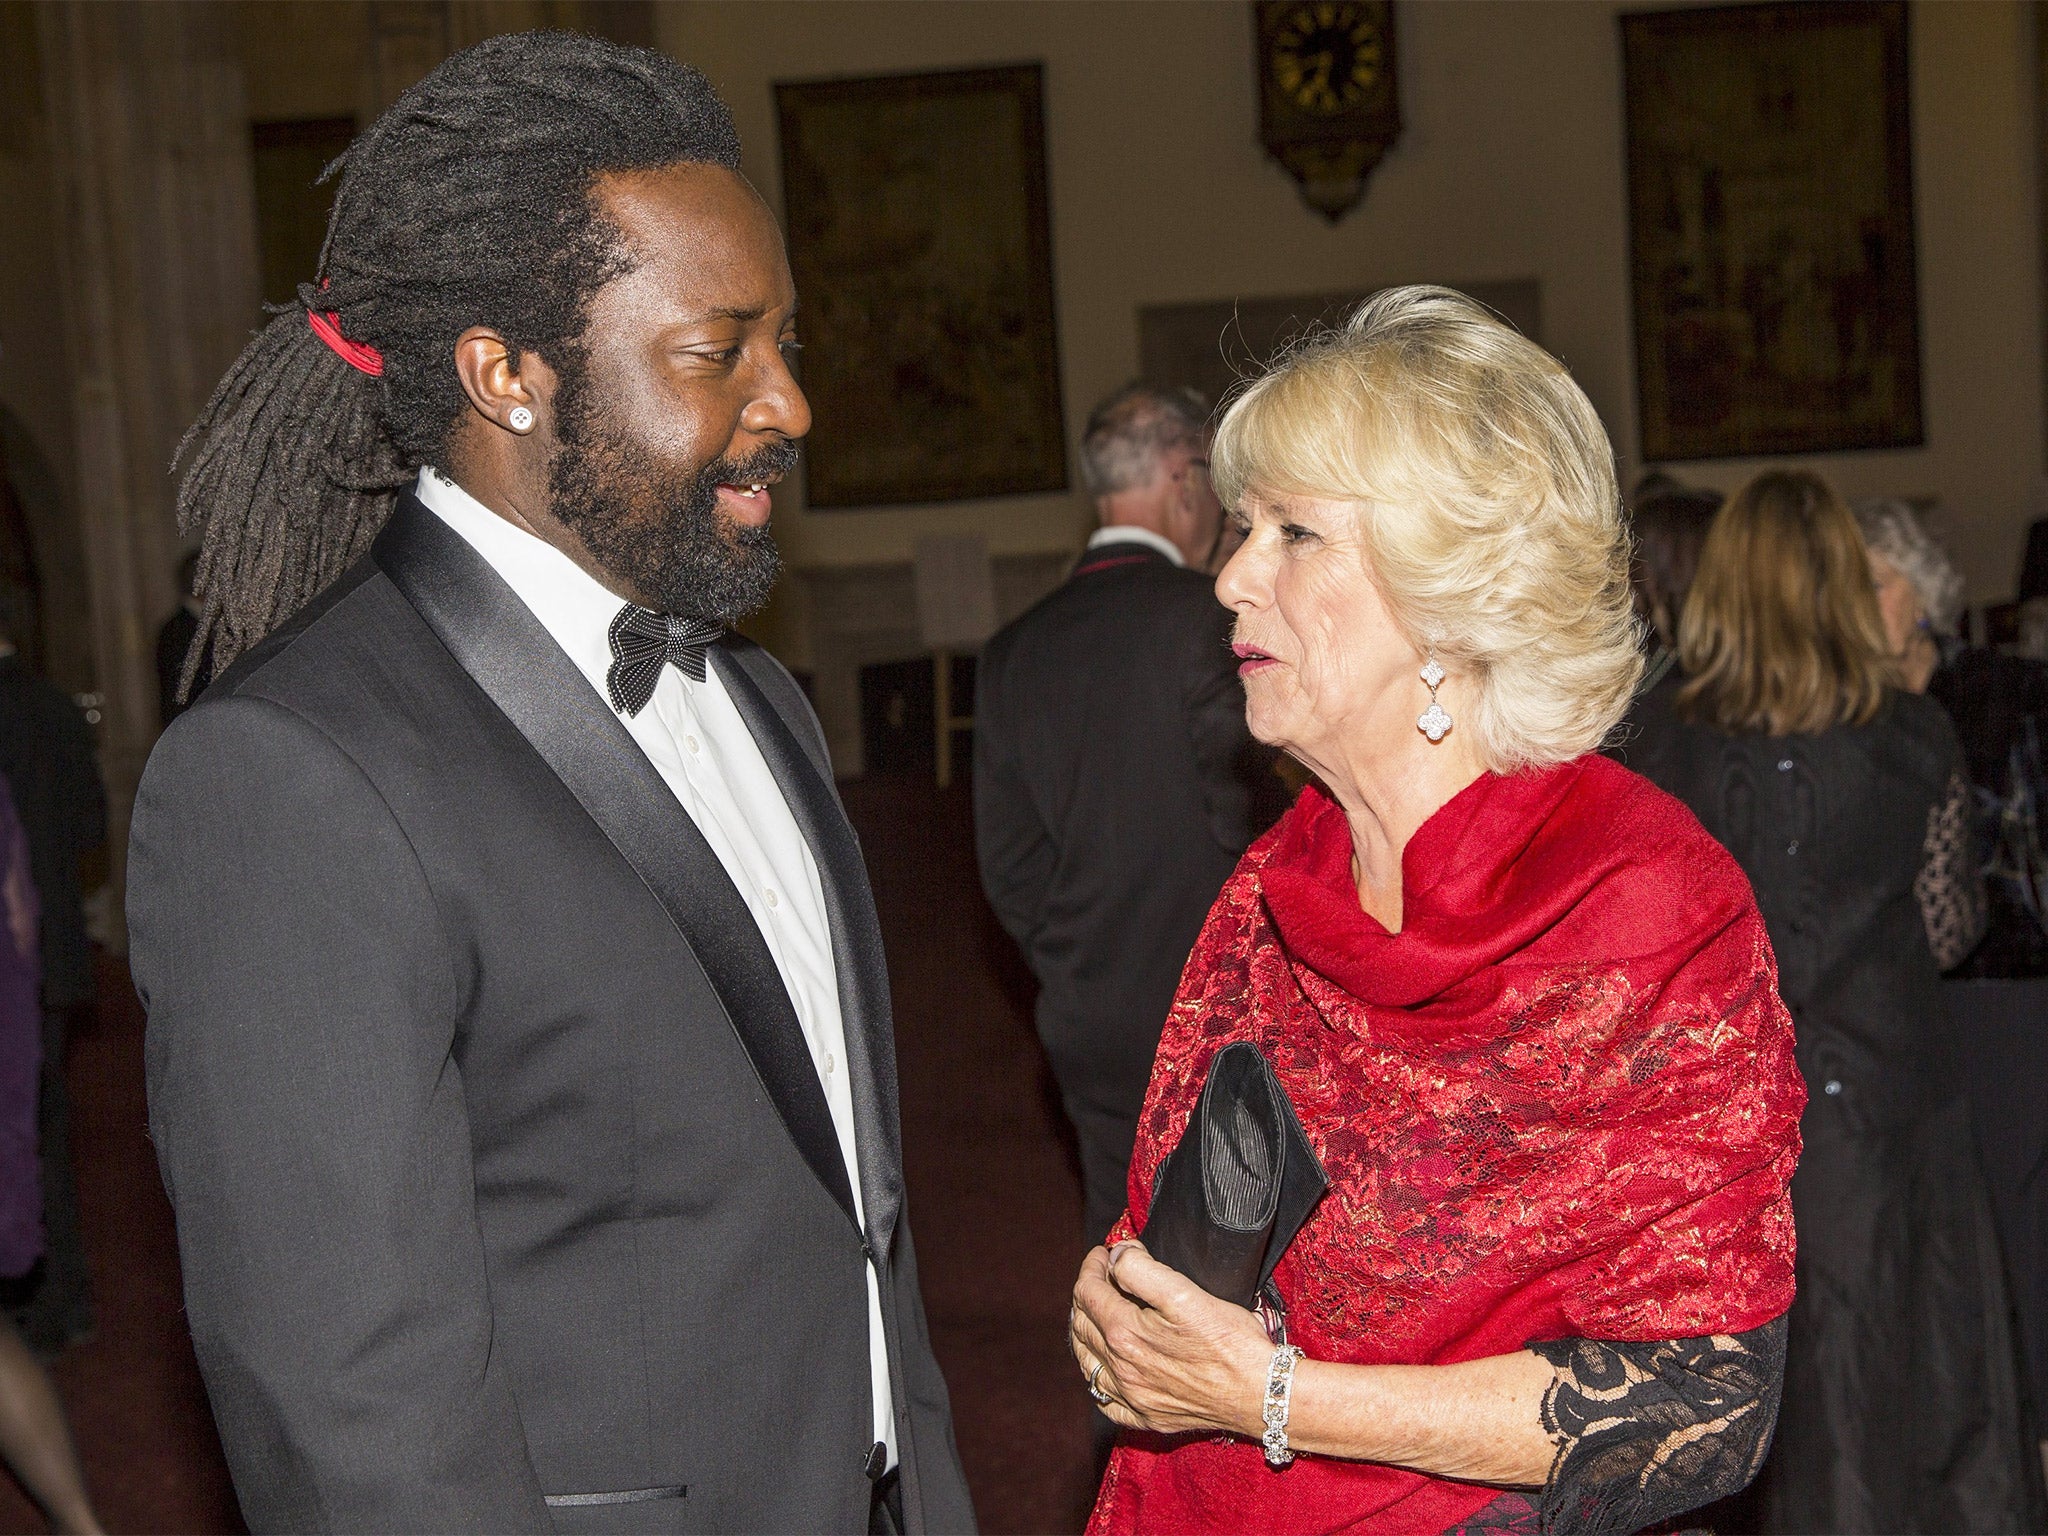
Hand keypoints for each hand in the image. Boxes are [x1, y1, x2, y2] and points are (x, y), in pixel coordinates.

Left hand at [1067, 1240, 1274, 1436]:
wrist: (1261, 1393)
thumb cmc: (1231, 1342)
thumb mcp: (1186, 1293)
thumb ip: (1142, 1270)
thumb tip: (1117, 1256)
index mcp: (1126, 1334)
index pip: (1087, 1293)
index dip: (1091, 1266)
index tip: (1103, 1252)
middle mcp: (1122, 1369)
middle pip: (1081, 1325)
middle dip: (1085, 1293)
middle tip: (1101, 1275)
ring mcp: (1133, 1398)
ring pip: (1087, 1362)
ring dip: (1084, 1331)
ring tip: (1097, 1312)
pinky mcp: (1147, 1416)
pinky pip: (1105, 1401)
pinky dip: (1098, 1378)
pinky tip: (1107, 1367)